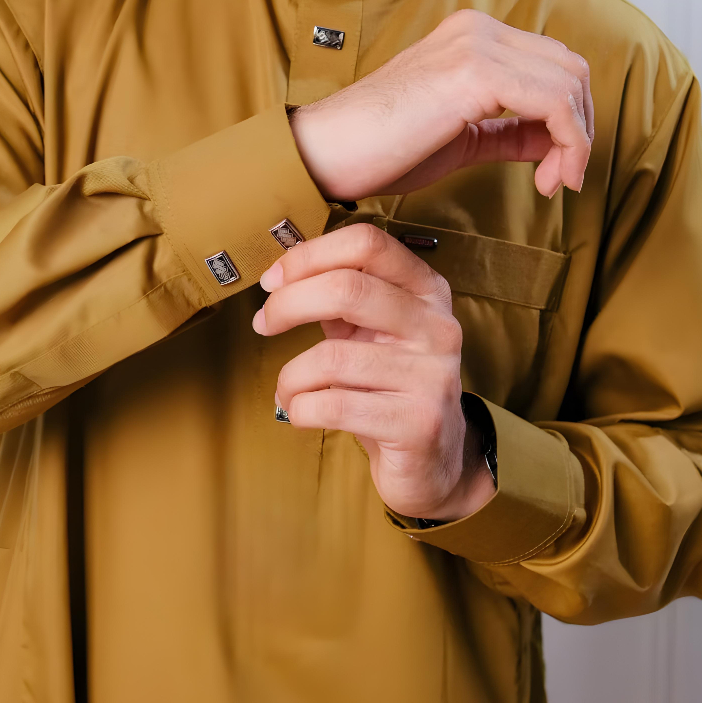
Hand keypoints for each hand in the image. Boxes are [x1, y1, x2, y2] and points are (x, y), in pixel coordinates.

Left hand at [253, 224, 495, 521]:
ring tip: (287, 389)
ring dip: (290, 376)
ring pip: (331, 358)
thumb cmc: (388, 384)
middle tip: (263, 324)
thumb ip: (338, 295)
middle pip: (347, 288)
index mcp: (427, 290)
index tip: (274, 281)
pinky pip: (333, 406)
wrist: (434, 459)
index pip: (367, 243)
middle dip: (288, 304)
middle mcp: (438, 326)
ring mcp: (432, 376)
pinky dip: (299, 409)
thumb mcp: (371, 329)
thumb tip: (281, 272)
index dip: (310, 255)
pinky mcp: (418, 424)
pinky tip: (300, 412)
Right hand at [290, 8, 593, 200]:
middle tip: (560, 180)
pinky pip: (554, 103)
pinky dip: (567, 144)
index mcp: (472, 38)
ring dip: (576, 142)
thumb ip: (508, 132)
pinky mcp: (476, 72)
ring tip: (554, 183)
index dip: (568, 120)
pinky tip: (548, 179)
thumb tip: (555, 142)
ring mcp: (477, 46)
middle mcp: (478, 30)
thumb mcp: (460, 139)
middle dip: (579, 130)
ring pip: (569, 84)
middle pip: (570, 69)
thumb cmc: (377, 149)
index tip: (555, 171)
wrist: (328, 152)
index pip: (551, 66)